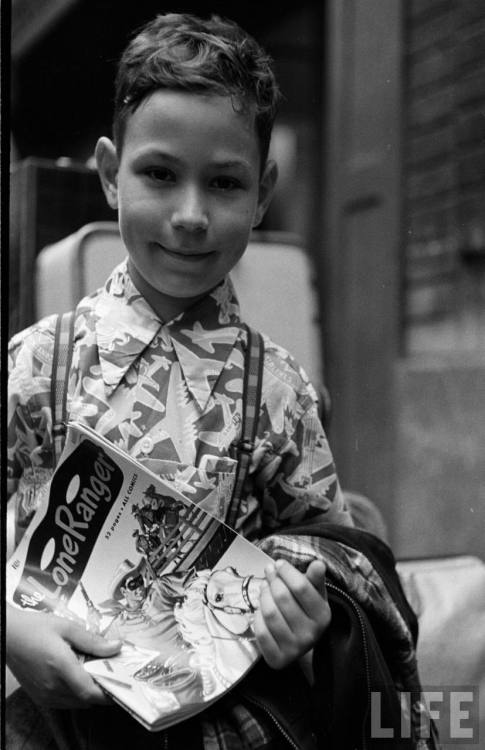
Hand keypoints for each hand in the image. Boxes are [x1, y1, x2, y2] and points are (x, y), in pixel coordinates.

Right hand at [6, 604, 120, 707]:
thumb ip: (92, 640)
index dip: (108, 693)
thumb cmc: (35, 628)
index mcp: (61, 668)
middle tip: (111, 673)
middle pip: (85, 700)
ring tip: (95, 672)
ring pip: (75, 703)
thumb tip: (115, 647)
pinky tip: (77, 676)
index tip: (122, 685)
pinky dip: (75, 694)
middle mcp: (52, 686)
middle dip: (101, 690)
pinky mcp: (39, 697)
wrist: (9, 636)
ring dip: (88, 693)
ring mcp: (44, 695)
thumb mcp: (67, 627)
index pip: (90, 692)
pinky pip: (64, 702)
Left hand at [253, 559, 330, 669]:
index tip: (279, 564)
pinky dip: (258, 616)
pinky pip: (260, 631)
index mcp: (323, 615)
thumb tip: (318, 564)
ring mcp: (294, 649)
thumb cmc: (305, 610)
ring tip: (265, 588)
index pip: (301, 587)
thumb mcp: (314, 592)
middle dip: (273, 580)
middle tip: (269, 572)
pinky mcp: (277, 658)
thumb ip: (315, 578)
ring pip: (270, 613)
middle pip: (283, 598)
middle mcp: (311, 634)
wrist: (299, 642)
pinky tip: (261, 610)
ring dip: (263, 595)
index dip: (286, 572)